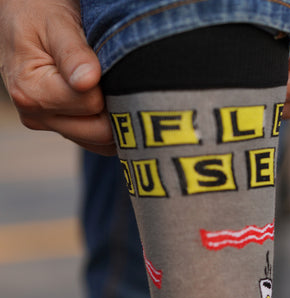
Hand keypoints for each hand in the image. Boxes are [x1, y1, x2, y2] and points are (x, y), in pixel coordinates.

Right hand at [0, 0, 114, 154]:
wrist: (24, 13)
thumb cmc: (38, 11)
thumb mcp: (56, 23)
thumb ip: (73, 55)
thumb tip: (88, 81)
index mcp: (31, 92)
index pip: (92, 104)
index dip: (107, 85)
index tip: (105, 62)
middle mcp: (36, 115)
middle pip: (98, 132)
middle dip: (113, 107)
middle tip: (112, 77)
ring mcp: (47, 124)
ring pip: (99, 141)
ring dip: (112, 118)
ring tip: (105, 85)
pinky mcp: (58, 126)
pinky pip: (94, 140)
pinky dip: (106, 125)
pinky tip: (104, 101)